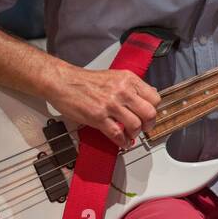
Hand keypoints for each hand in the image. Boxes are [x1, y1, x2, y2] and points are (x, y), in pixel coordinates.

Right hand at [47, 64, 161, 147]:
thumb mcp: (115, 76)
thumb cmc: (86, 81)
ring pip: (135, 125)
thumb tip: (149, 95)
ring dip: (134, 134)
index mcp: (128, 79)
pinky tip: (122, 142)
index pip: (154, 98)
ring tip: (130, 135)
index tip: (150, 116)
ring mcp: (110, 104)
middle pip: (149, 113)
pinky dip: (122, 142)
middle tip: (144, 128)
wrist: (63, 82)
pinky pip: (117, 134)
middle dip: (149, 124)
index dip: (154, 110)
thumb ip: (132, 86)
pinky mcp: (98, 117)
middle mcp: (122, 91)